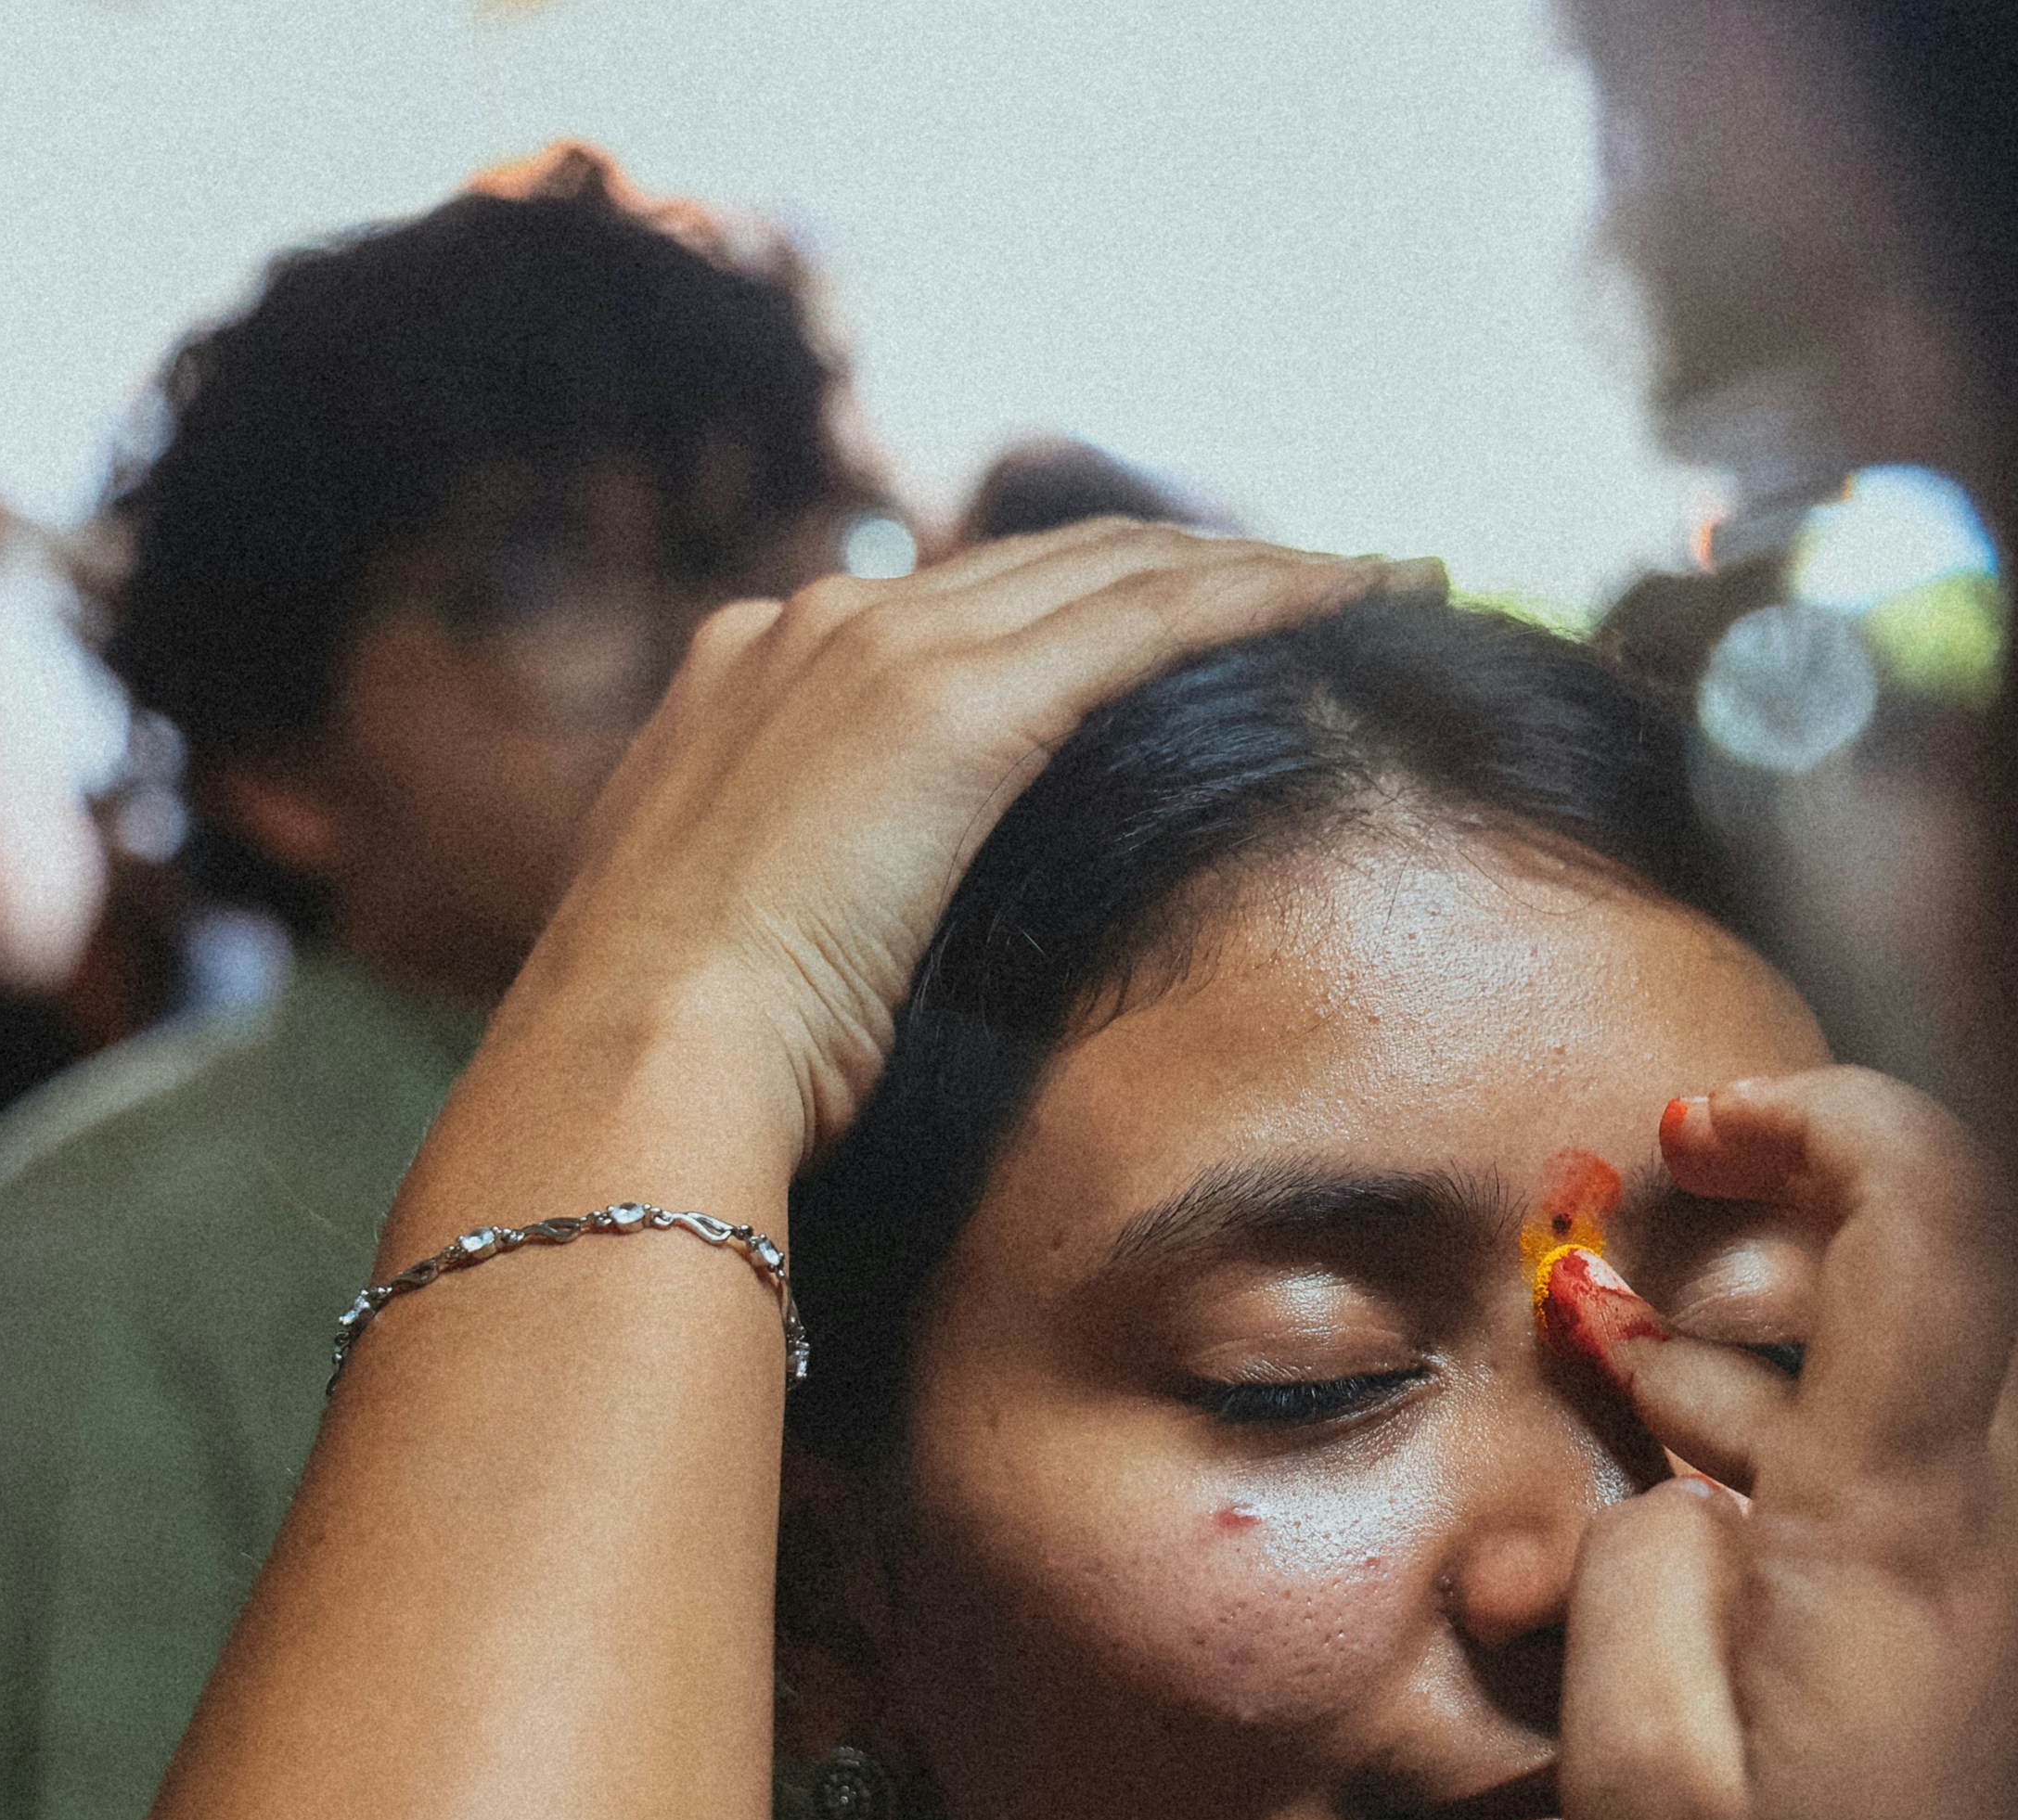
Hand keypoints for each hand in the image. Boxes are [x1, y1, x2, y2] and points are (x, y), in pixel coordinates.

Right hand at [498, 519, 1409, 1166]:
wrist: (635, 1063)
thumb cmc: (690, 1062)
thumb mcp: (752, 948)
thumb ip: (819, 890)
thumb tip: (880, 940)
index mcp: (758, 669)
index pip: (970, 604)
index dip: (1096, 599)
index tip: (1193, 622)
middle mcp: (821, 623)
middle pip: (1060, 558)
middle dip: (1201, 558)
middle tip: (1331, 575)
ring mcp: (885, 648)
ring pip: (1124, 566)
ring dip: (1264, 563)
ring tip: (1382, 574)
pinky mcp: (958, 702)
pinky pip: (1154, 616)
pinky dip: (1266, 593)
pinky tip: (1356, 591)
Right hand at [1557, 1071, 2017, 1819]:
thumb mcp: (1647, 1794)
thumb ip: (1632, 1585)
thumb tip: (1660, 1497)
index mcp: (1911, 1524)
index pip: (1932, 1206)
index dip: (1813, 1120)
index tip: (1692, 1133)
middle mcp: (2001, 1520)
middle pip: (1938, 1259)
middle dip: (1770, 1230)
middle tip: (1623, 1278)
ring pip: (1910, 1373)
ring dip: (1763, 1357)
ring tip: (1616, 1398)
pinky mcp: (2012, 1644)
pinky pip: (1909, 1478)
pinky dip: (1793, 1454)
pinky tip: (1679, 1513)